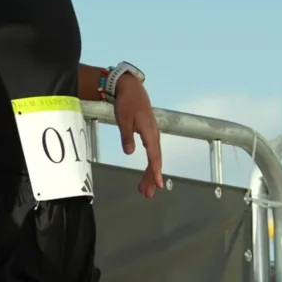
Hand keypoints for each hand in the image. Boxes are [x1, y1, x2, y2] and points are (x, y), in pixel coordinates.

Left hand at [114, 73, 162, 197]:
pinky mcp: (149, 133)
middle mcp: (153, 134)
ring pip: (154, 157)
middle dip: (151, 177)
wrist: (130, 88)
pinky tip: (147, 174)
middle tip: (147, 194)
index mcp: (149, 131)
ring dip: (150, 173)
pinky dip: (150, 164)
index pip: (153, 155)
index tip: (157, 183)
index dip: (155, 170)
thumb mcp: (123, 120)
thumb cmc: (126, 102)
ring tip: (144, 189)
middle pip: (155, 160)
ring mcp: (152, 134)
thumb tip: (129, 153)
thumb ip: (126, 137)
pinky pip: (152, 152)